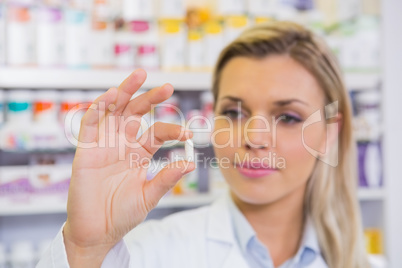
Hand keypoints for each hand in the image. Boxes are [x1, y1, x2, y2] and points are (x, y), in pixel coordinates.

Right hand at [63, 69, 194, 266]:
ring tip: (139, 76)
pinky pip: (91, 125)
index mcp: (139, 153)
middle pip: (136, 113)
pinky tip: (111, 96)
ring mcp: (104, 145)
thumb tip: (190, 162)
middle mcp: (122, 144)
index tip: (188, 133)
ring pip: (113, 111)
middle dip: (150, 98)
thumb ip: (166, 178)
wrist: (97, 232)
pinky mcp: (85, 151)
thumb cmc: (122, 214)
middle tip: (168, 86)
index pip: (157, 132)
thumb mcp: (149, 195)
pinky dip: (98, 109)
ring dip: (124, 92)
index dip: (172, 129)